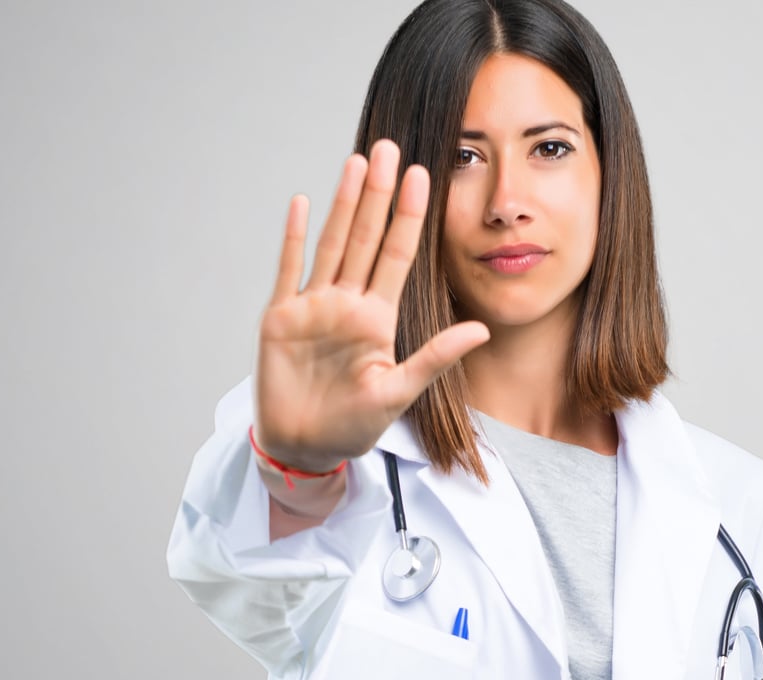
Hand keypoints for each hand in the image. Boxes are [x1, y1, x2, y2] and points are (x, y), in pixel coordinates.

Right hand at [253, 140, 489, 471]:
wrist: (305, 447)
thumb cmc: (352, 425)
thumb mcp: (399, 391)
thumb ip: (436, 357)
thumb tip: (482, 329)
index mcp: (377, 318)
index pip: (397, 255)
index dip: (408, 216)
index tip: (423, 176)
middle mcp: (347, 304)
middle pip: (365, 237)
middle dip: (377, 194)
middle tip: (389, 149)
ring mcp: (313, 307)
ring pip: (332, 244)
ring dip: (343, 203)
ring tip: (357, 162)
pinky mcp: (281, 318)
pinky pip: (289, 270)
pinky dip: (295, 238)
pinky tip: (304, 203)